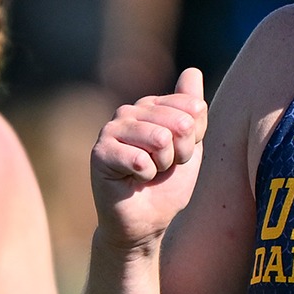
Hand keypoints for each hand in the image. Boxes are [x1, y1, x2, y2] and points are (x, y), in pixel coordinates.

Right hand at [91, 67, 207, 250]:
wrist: (145, 222)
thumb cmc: (166, 185)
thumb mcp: (190, 145)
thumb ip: (193, 110)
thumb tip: (192, 70)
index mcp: (152, 106)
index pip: (193, 108)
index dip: (193, 139)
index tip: (179, 155)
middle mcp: (129, 111)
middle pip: (179, 123)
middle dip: (179, 154)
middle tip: (162, 168)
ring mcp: (112, 129)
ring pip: (160, 139)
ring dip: (162, 165)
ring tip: (148, 173)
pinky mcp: (100, 152)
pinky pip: (140, 159)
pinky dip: (144, 176)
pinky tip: (132, 180)